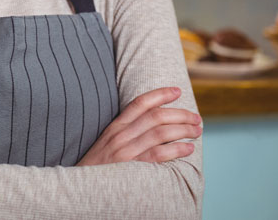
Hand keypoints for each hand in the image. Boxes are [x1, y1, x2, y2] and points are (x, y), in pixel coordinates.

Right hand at [76, 87, 200, 165]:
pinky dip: (176, 150)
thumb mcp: (107, 142)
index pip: (140, 103)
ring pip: (160, 133)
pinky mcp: (132, 168)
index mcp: (115, 126)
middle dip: (180, 114)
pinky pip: (158, 155)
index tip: (178, 91)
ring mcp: (126, 151)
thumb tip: (154, 124)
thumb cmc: (98, 166)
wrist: (80, 187)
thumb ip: (126, 131)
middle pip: (156, 116)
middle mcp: (121, 135)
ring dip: (183, 130)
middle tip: (196, 117)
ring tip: (197, 131)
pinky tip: (188, 148)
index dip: (161, 94)